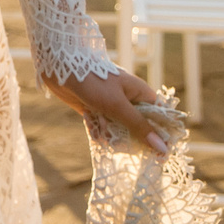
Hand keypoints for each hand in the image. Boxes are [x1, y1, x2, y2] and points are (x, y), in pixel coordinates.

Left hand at [44, 66, 172, 155]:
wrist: (61, 67)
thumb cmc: (93, 82)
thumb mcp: (118, 106)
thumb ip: (139, 126)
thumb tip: (162, 147)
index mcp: (140, 93)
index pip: (159, 117)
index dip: (161, 135)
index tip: (160, 155)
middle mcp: (129, 100)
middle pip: (139, 128)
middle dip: (129, 137)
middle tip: (119, 140)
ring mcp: (112, 105)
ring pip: (120, 130)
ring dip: (110, 133)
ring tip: (100, 128)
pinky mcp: (97, 109)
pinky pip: (104, 127)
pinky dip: (97, 129)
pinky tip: (89, 122)